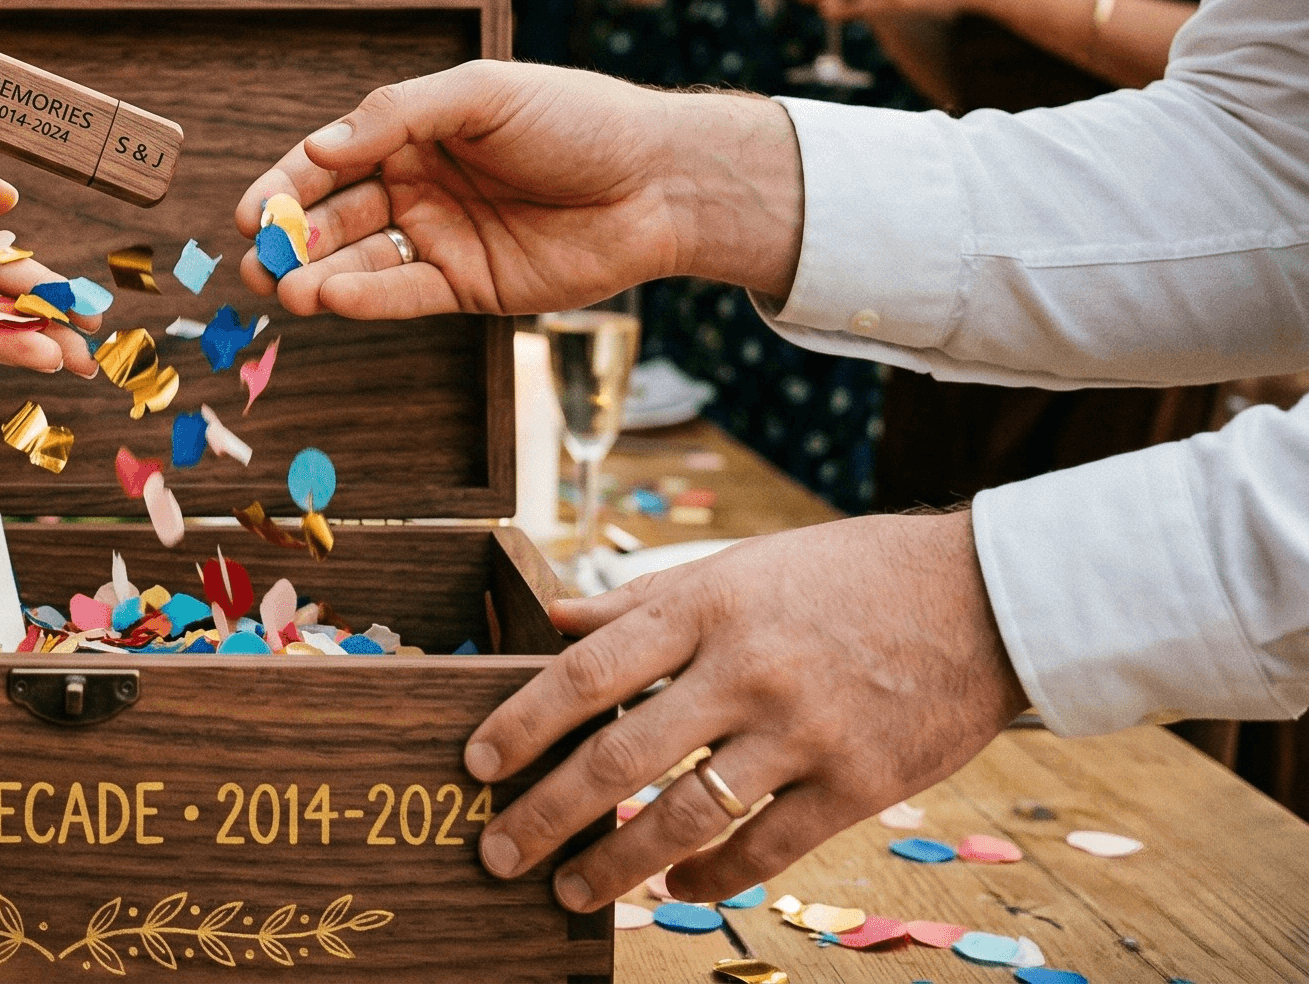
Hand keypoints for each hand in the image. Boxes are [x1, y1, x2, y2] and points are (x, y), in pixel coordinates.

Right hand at [231, 62, 805, 315]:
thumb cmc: (578, 119)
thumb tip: (317, 147)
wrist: (661, 180)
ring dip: (318, 274)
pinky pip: (406, 295)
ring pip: (362, 260)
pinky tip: (333, 298)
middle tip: (256, 260)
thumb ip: (398, 115)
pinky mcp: (470, 286)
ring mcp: (444, 237)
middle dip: (291, 238)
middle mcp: (421, 185)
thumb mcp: (483, 93)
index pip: (333, 157)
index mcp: (416, 131)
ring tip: (284, 287)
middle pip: (337, 215)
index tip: (251, 212)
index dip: (288, 183)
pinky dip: (367, 299)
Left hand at [460, 512, 1026, 911]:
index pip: (586, 670)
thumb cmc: (846, 575)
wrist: (982, 596)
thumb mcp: (738, 566)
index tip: (474, 764)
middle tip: (497, 853)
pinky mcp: (858, 783)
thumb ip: (645, 600)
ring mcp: (803, 730)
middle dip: (547, 814)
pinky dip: (711, 878)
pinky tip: (677, 889)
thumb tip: (553, 615)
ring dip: (617, 863)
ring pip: (686, 816)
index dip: (521, 722)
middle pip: (619, 756)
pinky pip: (766, 849)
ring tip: (572, 892)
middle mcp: (745, 669)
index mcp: (705, 606)